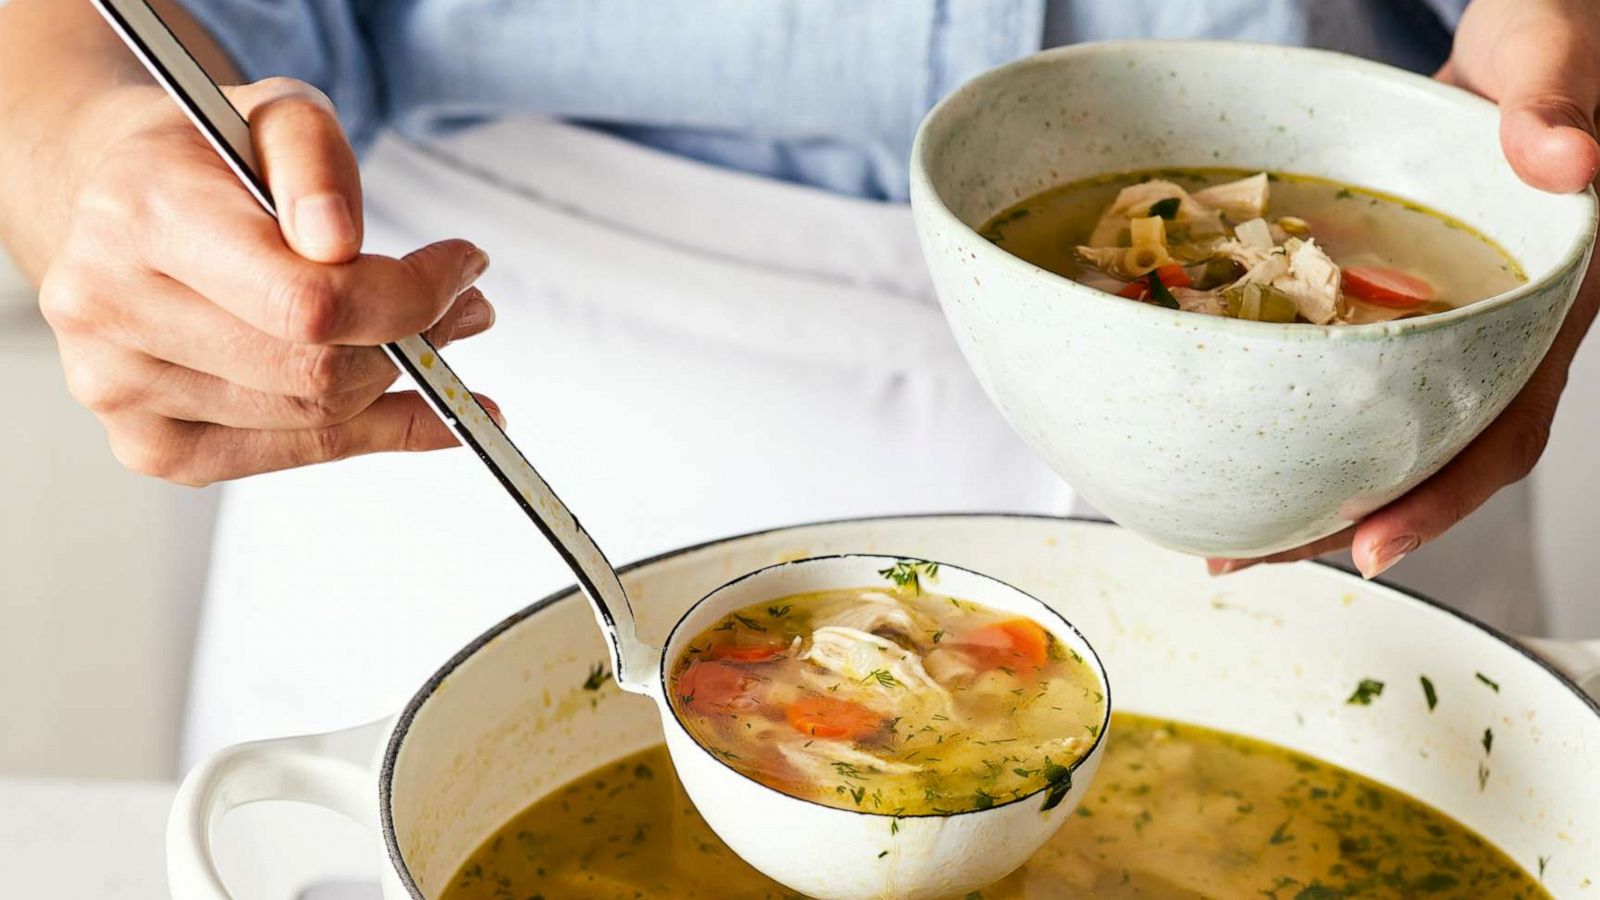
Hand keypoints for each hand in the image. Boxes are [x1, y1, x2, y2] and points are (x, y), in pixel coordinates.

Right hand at [35, 77, 499, 485]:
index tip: (464, 266)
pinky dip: (374, 434)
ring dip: (399, 384)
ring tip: (437, 338)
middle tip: (466, 308)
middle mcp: (112, 311)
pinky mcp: (151, 446)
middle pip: (315, 371)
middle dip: (414, 340)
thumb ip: (317, 164)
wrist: (119, 208)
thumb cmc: (208, 162)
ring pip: (314, 419)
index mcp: (141, 218)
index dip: (411, 296)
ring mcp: (121, 391)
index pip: (308, 300)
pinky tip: (420, 410)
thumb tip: (340, 244)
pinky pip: (294, 454)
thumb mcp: (275, 116)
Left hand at [1210, 0, 1599, 578]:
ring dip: (1311, 475)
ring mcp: (1449, 312)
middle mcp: (1501, 325)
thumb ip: (1558, 104)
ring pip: (1383, 418)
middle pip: (1429, 451)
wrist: (1542, 24)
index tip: (1370, 550)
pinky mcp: (1400, 286)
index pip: (1508, 424)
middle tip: (1246, 559)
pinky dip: (1299, 401)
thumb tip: (1566, 159)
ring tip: (1223, 524)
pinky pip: (1350, 360)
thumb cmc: (1568, 31)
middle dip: (1344, 517)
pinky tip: (1235, 423)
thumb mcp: (1559, 57)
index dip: (1445, 497)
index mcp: (1554, 301)